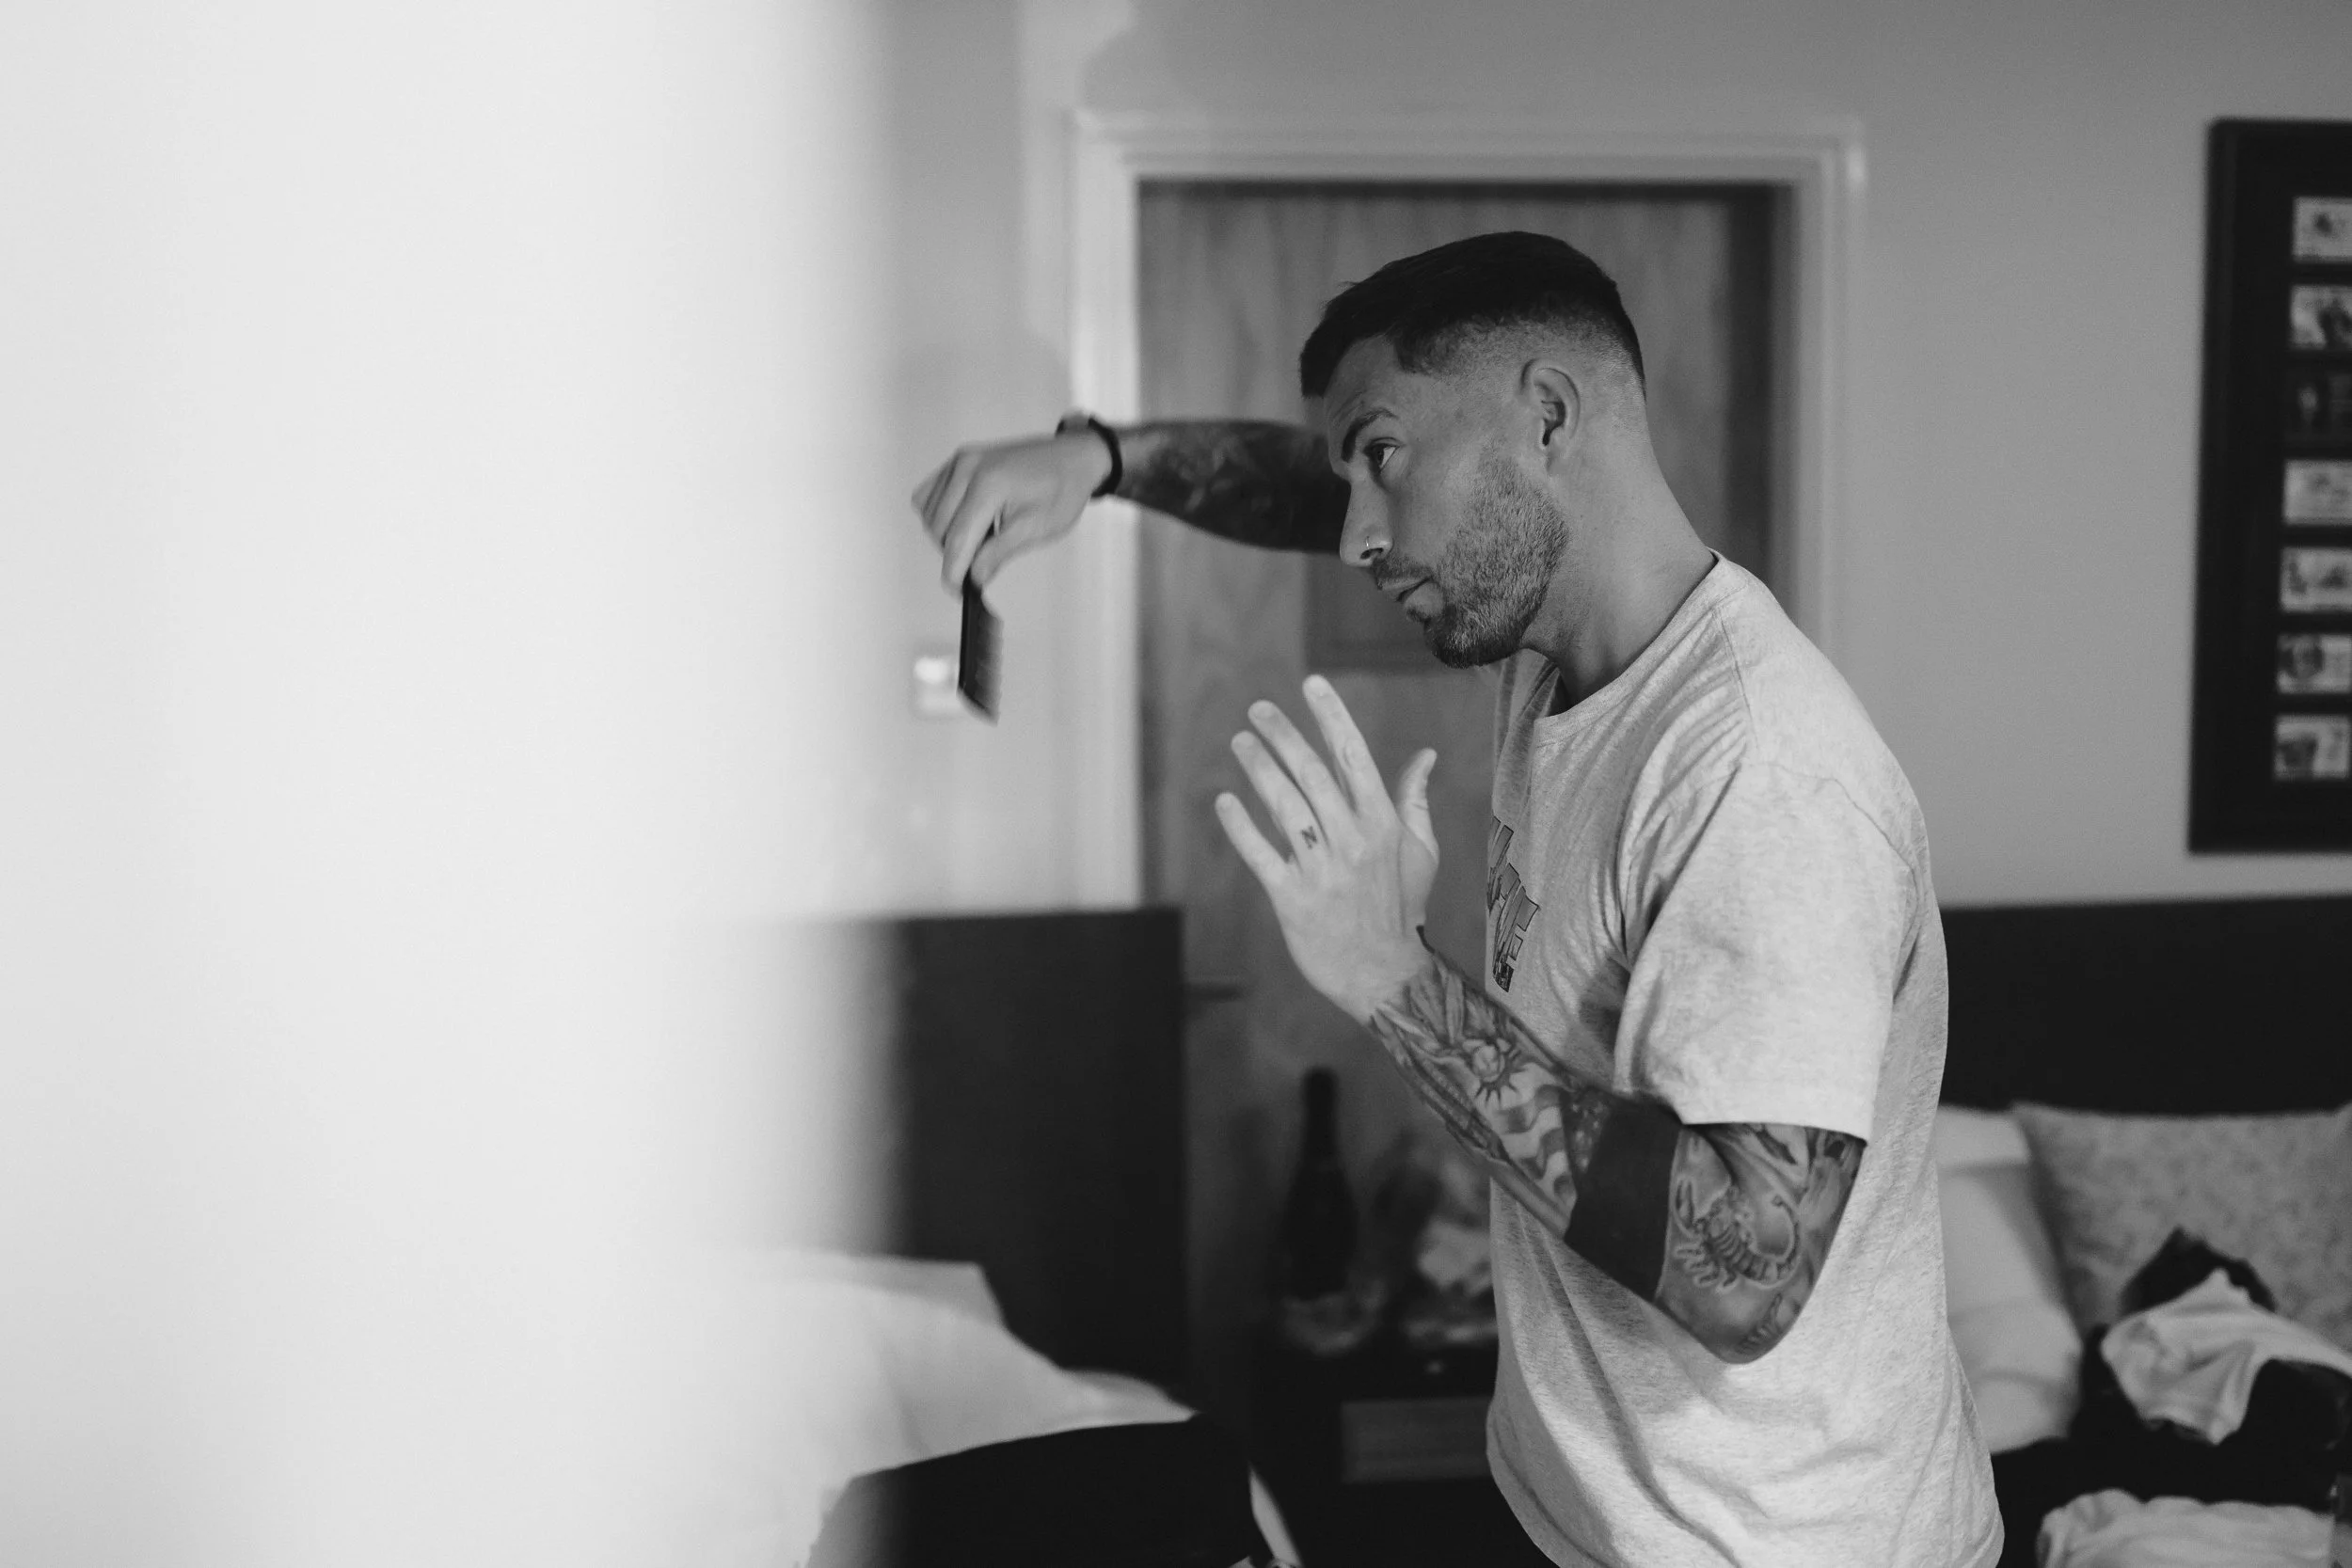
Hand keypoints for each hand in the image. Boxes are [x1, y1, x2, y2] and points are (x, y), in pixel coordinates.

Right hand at [909, 430, 1112, 594]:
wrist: (1072, 459)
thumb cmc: (1062, 489)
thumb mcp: (1035, 529)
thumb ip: (997, 554)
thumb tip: (972, 578)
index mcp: (989, 484)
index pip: (956, 540)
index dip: (954, 573)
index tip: (959, 592)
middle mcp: (968, 467)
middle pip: (939, 530)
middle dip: (955, 554)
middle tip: (983, 561)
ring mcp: (960, 461)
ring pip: (928, 515)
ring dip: (946, 535)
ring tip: (982, 536)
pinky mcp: (957, 461)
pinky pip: (928, 496)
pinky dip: (939, 515)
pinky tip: (965, 521)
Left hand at [1214, 675, 1440, 1022]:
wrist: (1385, 974)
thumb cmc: (1403, 907)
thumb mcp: (1421, 852)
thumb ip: (1415, 800)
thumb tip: (1426, 755)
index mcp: (1384, 824)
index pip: (1354, 757)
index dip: (1331, 716)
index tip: (1311, 684)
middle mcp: (1354, 841)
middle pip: (1312, 774)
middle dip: (1284, 735)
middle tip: (1258, 709)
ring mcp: (1323, 870)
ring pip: (1285, 808)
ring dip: (1259, 769)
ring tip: (1239, 742)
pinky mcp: (1294, 900)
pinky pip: (1262, 855)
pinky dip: (1241, 827)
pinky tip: (1225, 802)